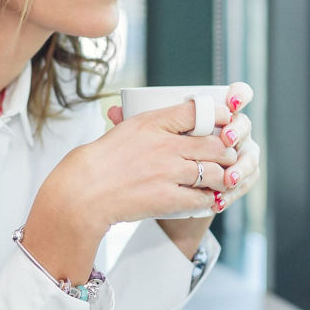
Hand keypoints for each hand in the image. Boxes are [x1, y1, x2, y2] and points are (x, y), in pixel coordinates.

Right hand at [45, 97, 237, 231]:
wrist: (83, 192)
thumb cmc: (101, 160)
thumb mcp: (123, 129)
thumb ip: (147, 122)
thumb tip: (159, 114)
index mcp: (152, 122)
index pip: (197, 110)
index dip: (219, 115)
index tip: (225, 121)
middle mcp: (165, 145)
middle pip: (215, 144)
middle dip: (226, 151)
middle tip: (226, 155)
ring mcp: (168, 173)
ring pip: (215, 172)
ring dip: (221, 176)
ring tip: (219, 179)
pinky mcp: (168, 198)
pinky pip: (203, 197)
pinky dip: (208, 198)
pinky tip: (206, 198)